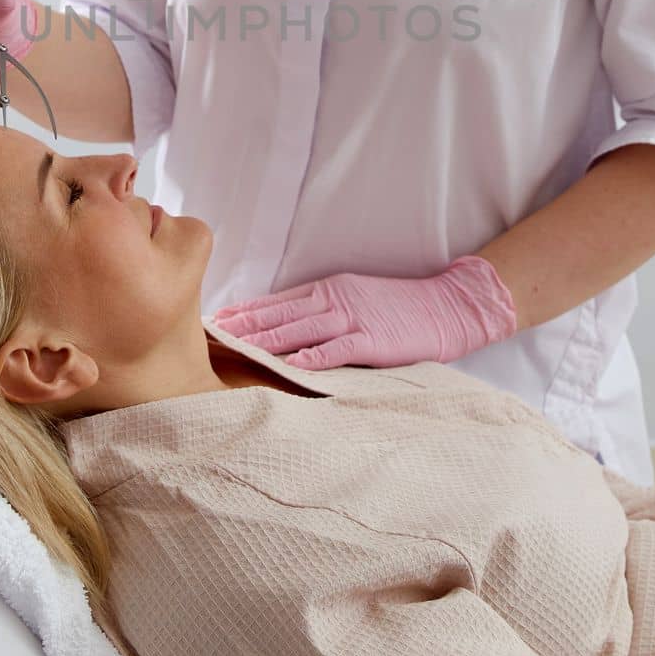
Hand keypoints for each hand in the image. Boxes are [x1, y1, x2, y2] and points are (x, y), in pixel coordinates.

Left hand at [209, 255, 518, 371]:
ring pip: (301, 329)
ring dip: (267, 339)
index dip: (244, 312)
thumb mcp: (353, 298)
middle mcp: (334, 300)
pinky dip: (314, 356)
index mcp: (327, 291)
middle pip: (279, 314)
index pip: (276, 303)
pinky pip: (338, 349)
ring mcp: (353, 318)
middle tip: (209, 334)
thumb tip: (281, 326)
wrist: (445, 305)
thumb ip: (320, 310)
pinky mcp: (373, 340)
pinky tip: (292, 365)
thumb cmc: (398, 307)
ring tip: (237, 347)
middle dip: (243, 325)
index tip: (214, 321)